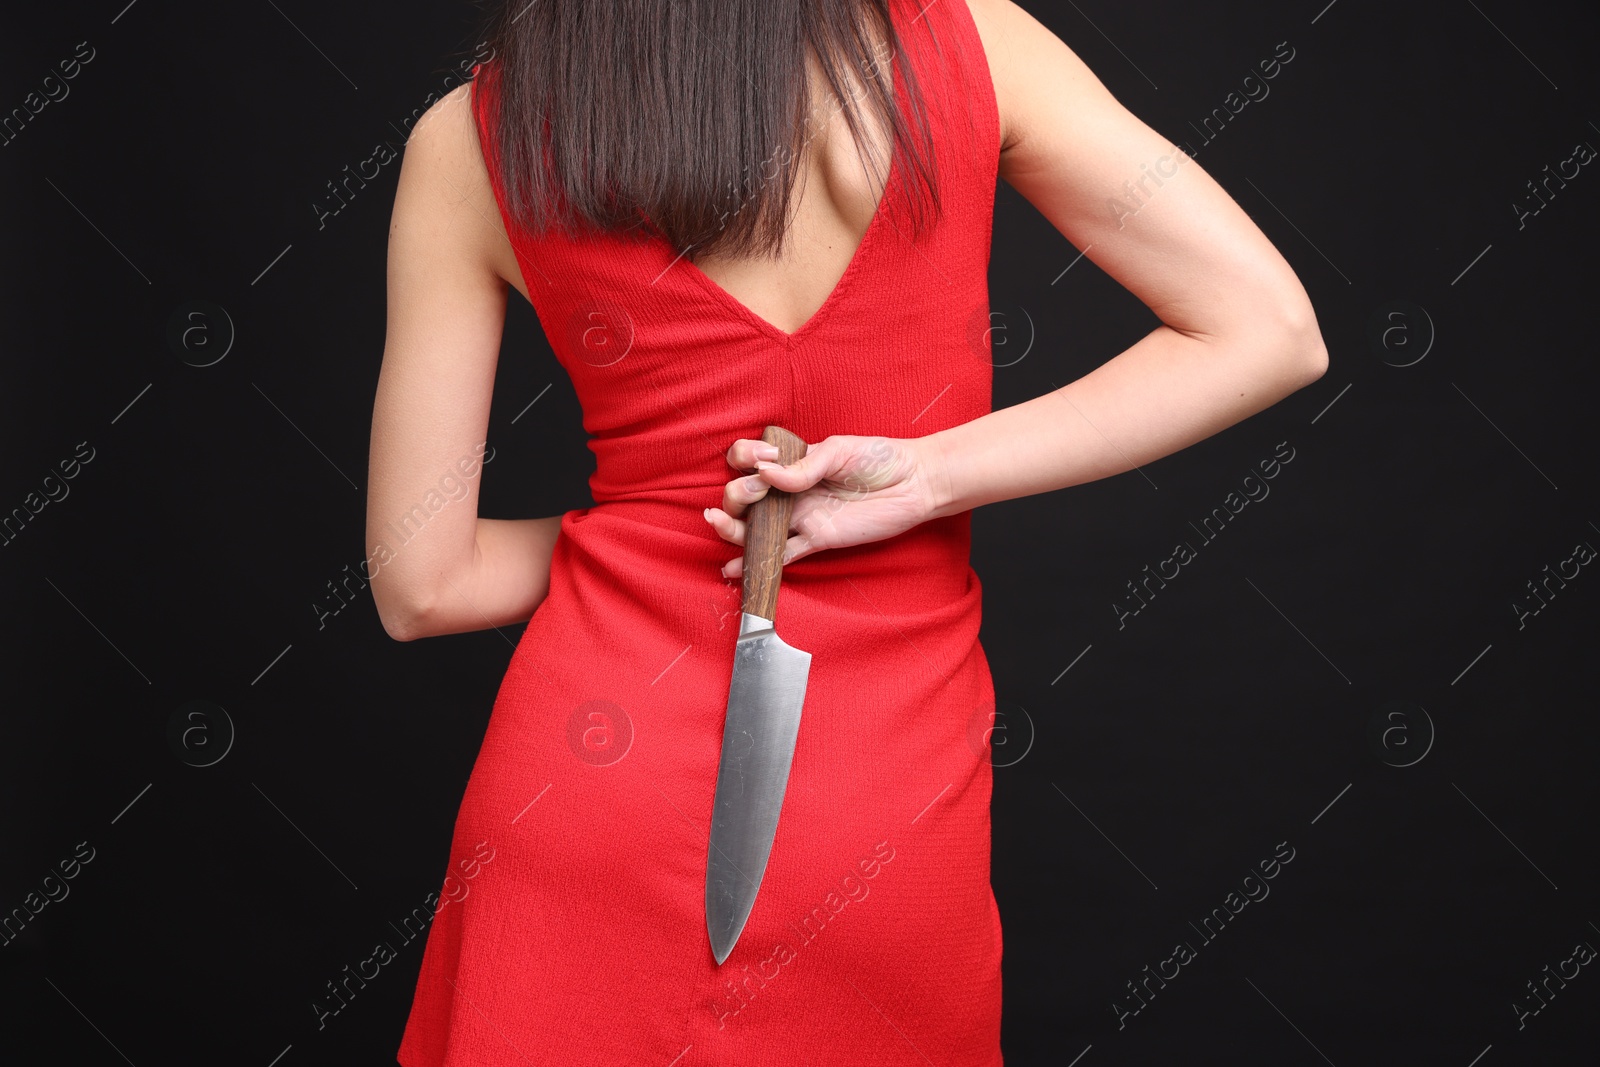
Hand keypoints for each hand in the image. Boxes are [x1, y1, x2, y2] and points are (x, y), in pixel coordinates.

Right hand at [703, 434, 947, 578]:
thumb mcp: (840, 450)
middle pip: (746, 497)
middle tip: (753, 493)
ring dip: (732, 528)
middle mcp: (792, 491)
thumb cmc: (880, 458)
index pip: (752, 459)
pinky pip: (782, 554)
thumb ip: (804, 465)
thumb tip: (768, 474)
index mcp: (793, 462)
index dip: (746, 458)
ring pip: (756, 528)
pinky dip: (758, 563)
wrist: (914, 484)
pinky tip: (733, 569)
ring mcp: (802, 517)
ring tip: (719, 524)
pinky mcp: (816, 540)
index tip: (764, 458)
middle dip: (737, 494)